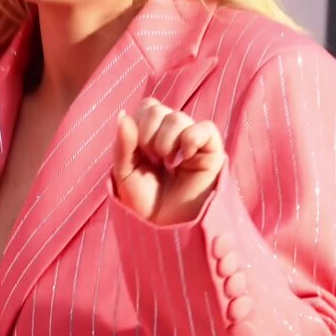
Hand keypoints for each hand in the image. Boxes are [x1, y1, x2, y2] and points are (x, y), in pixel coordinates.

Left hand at [112, 97, 224, 225]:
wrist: (170, 228)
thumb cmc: (147, 204)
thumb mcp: (125, 175)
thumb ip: (123, 146)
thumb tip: (123, 115)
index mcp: (152, 135)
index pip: (147, 108)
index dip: (138, 125)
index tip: (139, 154)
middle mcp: (173, 134)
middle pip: (158, 110)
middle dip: (148, 135)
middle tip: (153, 160)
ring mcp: (193, 141)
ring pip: (178, 117)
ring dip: (166, 141)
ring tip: (169, 164)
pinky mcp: (212, 150)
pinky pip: (205, 128)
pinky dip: (191, 138)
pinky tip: (185, 158)